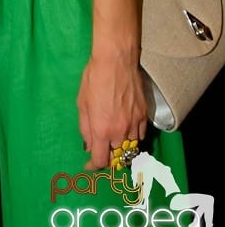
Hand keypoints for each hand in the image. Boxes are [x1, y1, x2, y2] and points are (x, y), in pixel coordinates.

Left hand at [77, 52, 147, 169]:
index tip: (90, 164)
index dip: (94, 166)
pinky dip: (133, 139)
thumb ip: (85, 128)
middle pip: (118, 158)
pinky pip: (140, 136)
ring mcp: (134, 124)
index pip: (101, 161)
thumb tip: (88, 146)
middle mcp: (120, 132)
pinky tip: (127, 132)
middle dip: (109, 158)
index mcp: (101, 130)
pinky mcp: (144, 116)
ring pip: (131, 149)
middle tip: (102, 151)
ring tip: (115, 144)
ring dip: (122, 150)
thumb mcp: (82, 103)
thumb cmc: (94, 78)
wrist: (117, 61)